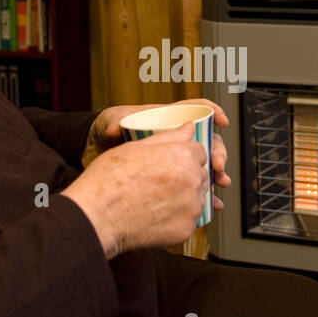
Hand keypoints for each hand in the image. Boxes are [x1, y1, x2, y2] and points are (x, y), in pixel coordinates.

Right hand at [63, 122, 210, 257]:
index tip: (171, 163)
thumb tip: (190, 128)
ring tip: (157, 199)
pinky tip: (156, 214)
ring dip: (184, 197)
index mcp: (182, 155)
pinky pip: (190, 219)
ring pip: (198, 197)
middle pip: (201, 174)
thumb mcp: (134, 148)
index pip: (201, 151)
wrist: (97, 218)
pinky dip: (178, 217)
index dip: (185, 156)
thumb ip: (169, 137)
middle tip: (161, 183)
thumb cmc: (109, 180)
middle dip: (187, 176)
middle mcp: (192, 179)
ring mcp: (191, 206)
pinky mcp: (187, 228)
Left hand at [83, 99, 231, 203]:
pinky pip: (191, 186)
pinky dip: (203, 195)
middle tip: (217, 165)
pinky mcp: (170, 178)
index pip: (195, 111)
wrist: (95, 155)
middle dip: (217, 152)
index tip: (222, 122)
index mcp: (166, 119)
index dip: (212, 112)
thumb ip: (115, 124)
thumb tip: (116, 129)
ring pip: (203, 166)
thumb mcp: (111, 123)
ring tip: (220, 183)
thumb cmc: (106, 133)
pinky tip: (212, 204)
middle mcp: (175, 140)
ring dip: (215, 175)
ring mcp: (174, 159)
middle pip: (206, 141)